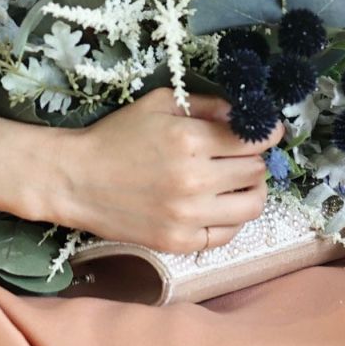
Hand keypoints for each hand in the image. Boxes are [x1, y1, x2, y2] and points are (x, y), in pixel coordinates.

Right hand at [57, 88, 286, 255]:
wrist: (77, 179)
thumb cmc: (117, 135)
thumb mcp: (159, 103)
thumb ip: (205, 104)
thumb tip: (242, 112)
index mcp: (190, 140)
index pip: (253, 140)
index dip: (266, 133)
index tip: (267, 131)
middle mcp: (195, 180)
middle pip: (255, 171)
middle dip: (253, 158)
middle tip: (240, 153)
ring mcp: (188, 216)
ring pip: (251, 205)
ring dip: (251, 190)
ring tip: (236, 181)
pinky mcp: (180, 242)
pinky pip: (228, 234)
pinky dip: (232, 218)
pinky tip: (219, 204)